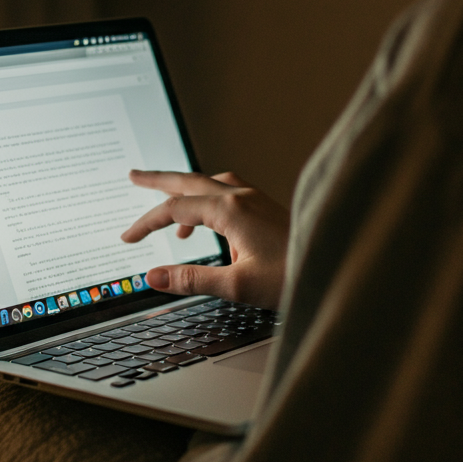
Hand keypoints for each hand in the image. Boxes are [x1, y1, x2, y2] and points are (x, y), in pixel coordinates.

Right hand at [121, 170, 289, 309]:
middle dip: (158, 180)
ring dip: (184, 188)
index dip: (146, 222)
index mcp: (231, 210)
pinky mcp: (266, 209)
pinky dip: (206, 201)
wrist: (334, 266)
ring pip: (209, 184)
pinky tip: (207, 222)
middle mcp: (242, 197)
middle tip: (134, 176)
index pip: (175, 209)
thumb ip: (191, 279)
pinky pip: (227, 193)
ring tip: (166, 202)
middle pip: (189, 181)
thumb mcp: (237, 285)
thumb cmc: (294, 276)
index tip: (128, 238)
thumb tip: (153, 277)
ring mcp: (256, 200)